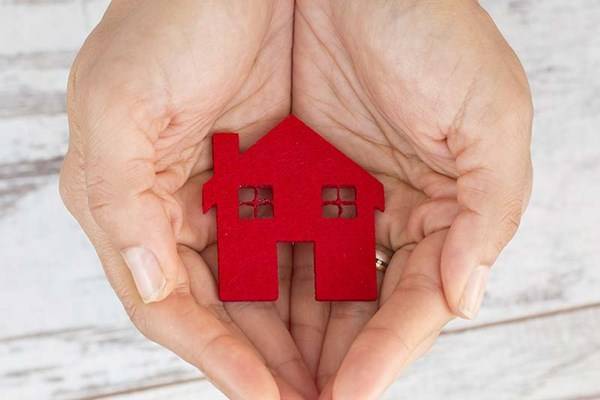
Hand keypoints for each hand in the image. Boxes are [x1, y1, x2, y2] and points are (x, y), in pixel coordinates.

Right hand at [60, 1, 318, 398]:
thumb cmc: (170, 18)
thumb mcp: (118, 104)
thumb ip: (118, 202)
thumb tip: (148, 286)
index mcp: (144, 204)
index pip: (177, 305)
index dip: (218, 357)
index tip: (266, 396)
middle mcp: (194, 209)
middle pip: (232, 309)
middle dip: (271, 360)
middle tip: (315, 399)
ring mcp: (245, 194)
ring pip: (275, 286)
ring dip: (305, 334)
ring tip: (340, 378)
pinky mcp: (291, 173)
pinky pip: (312, 243)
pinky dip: (330, 283)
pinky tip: (357, 315)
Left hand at [291, 1, 531, 397]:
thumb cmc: (427, 28)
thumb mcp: (488, 116)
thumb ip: (487, 213)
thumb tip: (465, 298)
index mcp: (435, 207)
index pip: (413, 299)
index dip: (387, 350)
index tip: (354, 392)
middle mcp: (379, 211)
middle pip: (356, 307)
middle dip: (332, 359)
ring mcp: (328, 197)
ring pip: (306, 286)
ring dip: (289, 338)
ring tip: (268, 385)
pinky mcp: (277, 176)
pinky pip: (262, 243)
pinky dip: (254, 285)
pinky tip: (240, 324)